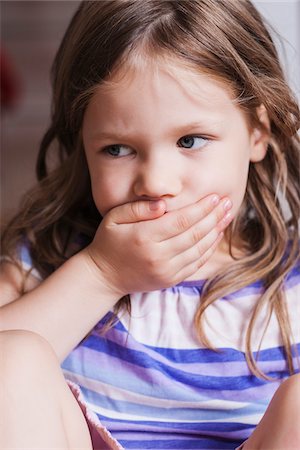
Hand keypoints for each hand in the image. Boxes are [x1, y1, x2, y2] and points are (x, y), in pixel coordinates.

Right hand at [83, 194, 232, 295]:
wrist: (104, 276)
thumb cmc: (109, 242)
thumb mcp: (114, 218)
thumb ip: (138, 208)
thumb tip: (163, 204)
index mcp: (144, 237)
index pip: (182, 220)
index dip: (202, 208)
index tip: (215, 196)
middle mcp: (158, 256)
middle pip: (195, 233)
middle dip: (215, 216)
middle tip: (228, 202)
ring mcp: (166, 271)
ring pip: (200, 249)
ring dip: (216, 231)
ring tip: (227, 216)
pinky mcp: (170, 280)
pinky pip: (196, 263)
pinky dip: (209, 249)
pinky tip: (216, 235)